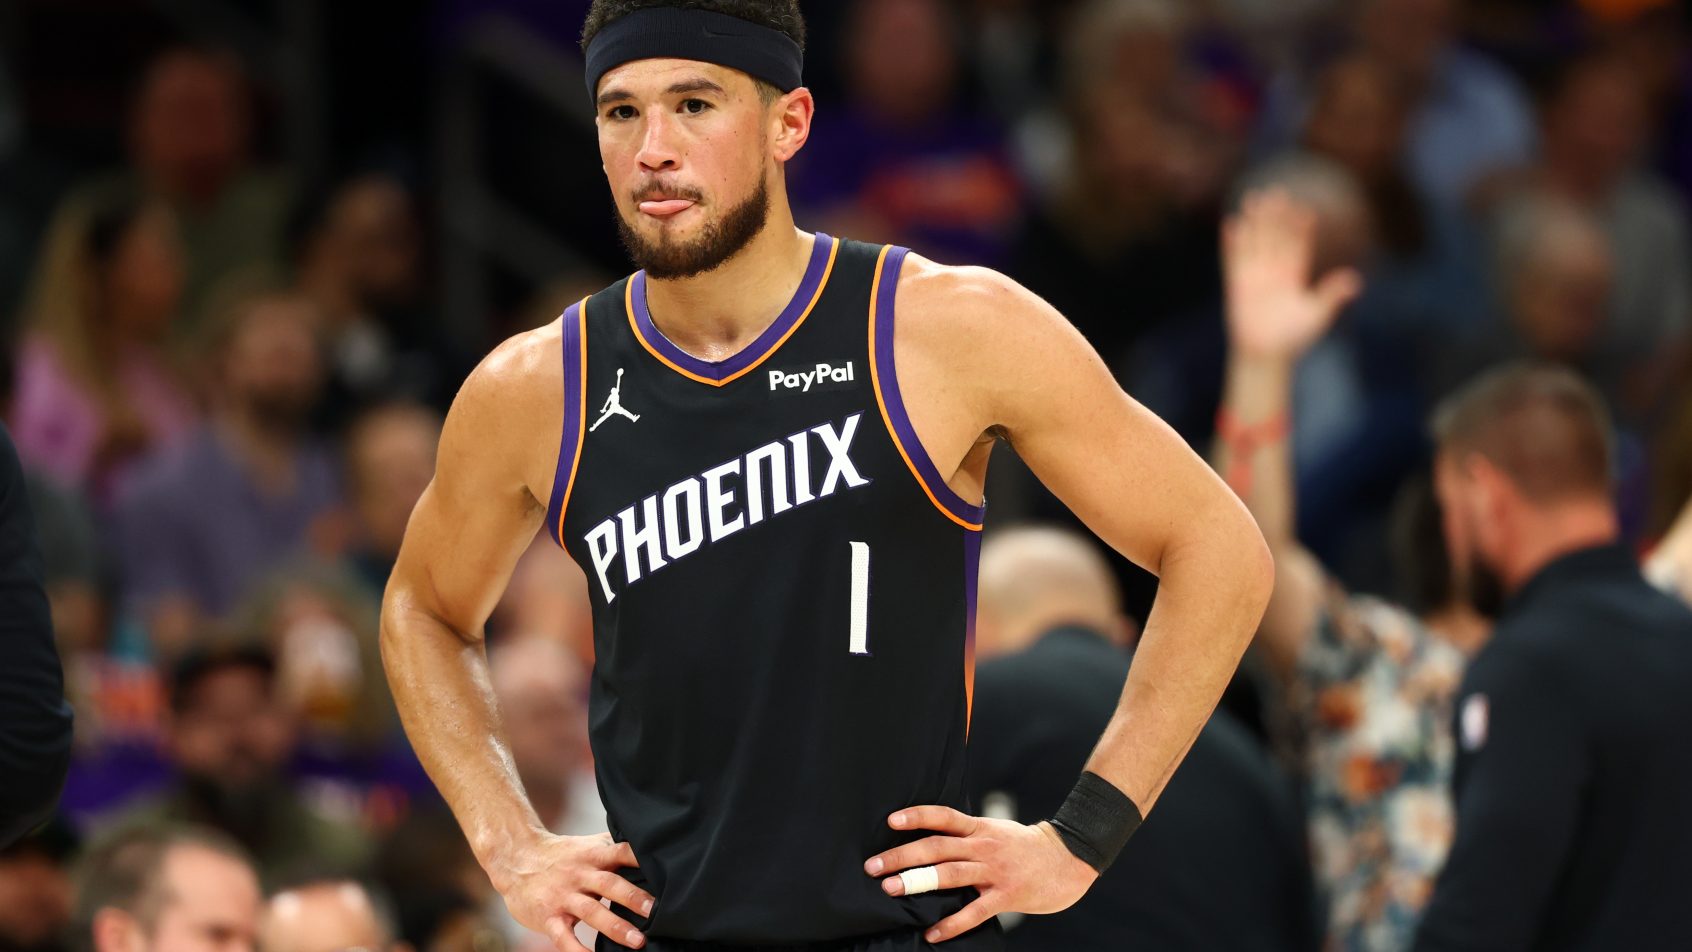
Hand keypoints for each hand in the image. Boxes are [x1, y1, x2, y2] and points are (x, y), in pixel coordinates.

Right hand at [485, 830, 653, 951]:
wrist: (515, 858)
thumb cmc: (559, 855)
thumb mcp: (587, 846)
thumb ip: (612, 849)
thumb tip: (648, 851)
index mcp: (593, 855)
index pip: (622, 852)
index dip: (641, 860)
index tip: (665, 871)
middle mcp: (580, 874)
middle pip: (610, 884)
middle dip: (634, 899)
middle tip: (656, 912)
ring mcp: (564, 896)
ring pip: (592, 912)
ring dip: (616, 927)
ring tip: (638, 941)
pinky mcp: (549, 917)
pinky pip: (564, 937)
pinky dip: (578, 950)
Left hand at [863, 806, 1097, 942]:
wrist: (1067, 859)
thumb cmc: (1023, 846)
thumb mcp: (994, 829)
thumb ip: (965, 833)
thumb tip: (927, 838)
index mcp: (979, 827)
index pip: (943, 817)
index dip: (917, 816)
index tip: (890, 821)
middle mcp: (984, 846)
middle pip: (937, 847)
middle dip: (902, 856)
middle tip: (873, 866)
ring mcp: (995, 871)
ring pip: (950, 874)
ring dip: (918, 881)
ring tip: (891, 889)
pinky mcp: (1006, 895)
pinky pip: (974, 912)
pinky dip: (952, 924)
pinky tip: (932, 933)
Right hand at [1223, 188, 1362, 360]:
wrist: (1266, 354)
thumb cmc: (1293, 338)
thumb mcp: (1318, 314)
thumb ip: (1332, 295)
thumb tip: (1354, 280)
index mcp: (1293, 276)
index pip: (1298, 246)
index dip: (1301, 228)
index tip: (1305, 210)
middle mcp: (1273, 272)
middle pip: (1275, 237)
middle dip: (1276, 216)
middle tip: (1278, 192)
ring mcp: (1254, 276)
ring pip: (1255, 242)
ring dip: (1254, 222)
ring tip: (1254, 198)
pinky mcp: (1237, 285)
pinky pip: (1233, 259)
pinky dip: (1232, 243)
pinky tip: (1232, 223)